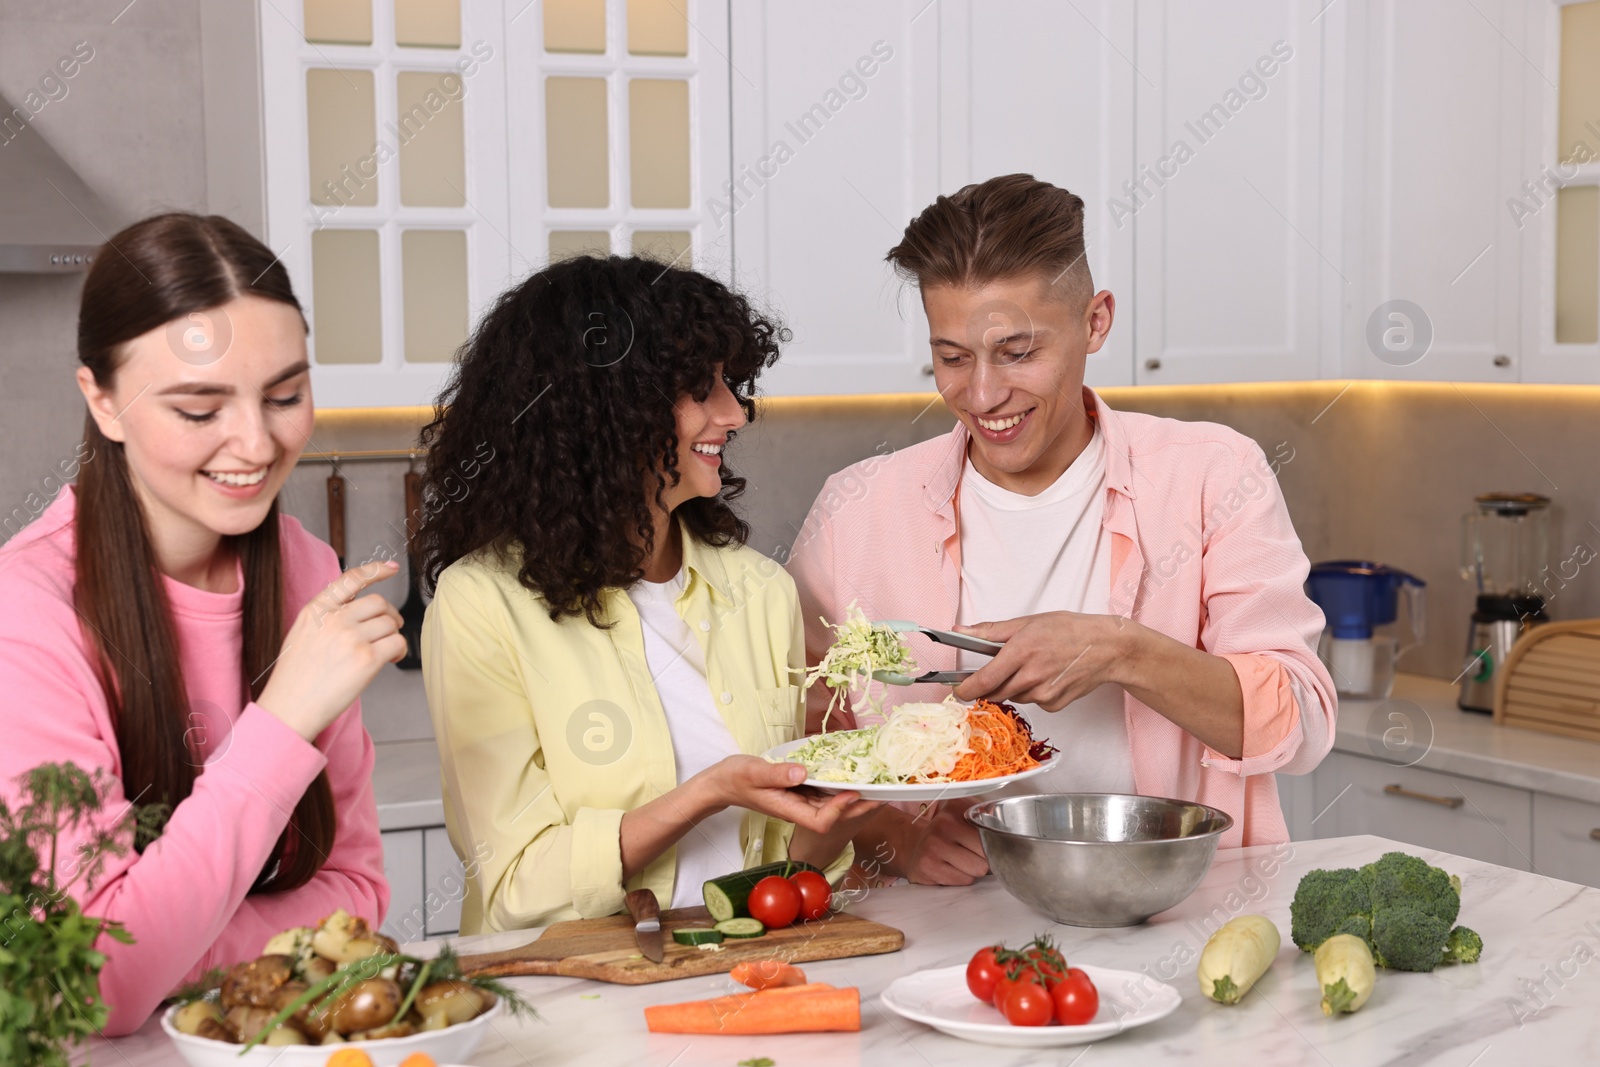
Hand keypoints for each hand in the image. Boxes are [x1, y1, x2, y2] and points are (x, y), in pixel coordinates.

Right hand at [259, 560, 405, 741]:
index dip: (375, 571)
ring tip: (384, 651)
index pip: (350, 579)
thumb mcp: (302, 633)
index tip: (391, 568)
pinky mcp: (366, 659)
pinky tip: (390, 659)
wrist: (289, 709)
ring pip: (390, 623)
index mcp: (316, 609)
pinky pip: (397, 643)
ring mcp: (351, 637)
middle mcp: (333, 619)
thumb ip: (327, 617)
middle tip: (388, 630)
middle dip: (389, 615)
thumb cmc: (295, 678)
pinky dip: (399, 650)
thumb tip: (359, 610)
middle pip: (378, 603)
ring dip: (393, 636)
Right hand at [698, 756, 875, 835]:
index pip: (821, 821)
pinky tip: (848, 771)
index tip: (852, 791)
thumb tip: (802, 772)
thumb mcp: (753, 771)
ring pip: (830, 803)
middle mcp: (797, 808)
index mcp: (787, 809)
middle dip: (857, 804)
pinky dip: (836, 783)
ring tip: (872, 779)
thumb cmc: (734, 778)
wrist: (721, 782)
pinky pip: (821, 791)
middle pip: (833, 815)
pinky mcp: (798, 791)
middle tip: (881, 789)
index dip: (839, 810)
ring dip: (850, 794)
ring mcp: (798, 801)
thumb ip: (777, 773)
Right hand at [894, 800, 989, 884]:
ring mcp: (933, 847)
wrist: (912, 847)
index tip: (990, 844)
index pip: (990, 833)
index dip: (994, 844)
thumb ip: (985, 814)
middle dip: (984, 859)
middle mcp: (943, 825)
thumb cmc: (945, 834)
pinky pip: (962, 881)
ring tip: (960, 861)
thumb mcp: (962, 815)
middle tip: (973, 854)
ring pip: (976, 870)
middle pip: (986, 855)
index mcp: (955, 809)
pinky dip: (961, 878)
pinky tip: (950, 869)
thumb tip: (1006, 825)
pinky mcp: (928, 868)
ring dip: (972, 870)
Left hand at [952, 612, 1135, 710]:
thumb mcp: (1027, 622)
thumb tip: (960, 631)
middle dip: (990, 684)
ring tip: (1033, 666)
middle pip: (995, 692)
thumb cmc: (1070, 630)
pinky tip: (1048, 676)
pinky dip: (1034, 692)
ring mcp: (1044, 693)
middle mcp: (1031, 676)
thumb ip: (990, 631)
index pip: (983, 681)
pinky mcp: (1055, 704)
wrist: (1107, 648)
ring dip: (1014, 685)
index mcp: (1020, 652)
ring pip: (1014, 696)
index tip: (957, 689)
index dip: (965, 689)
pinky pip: (1033, 702)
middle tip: (1002, 668)